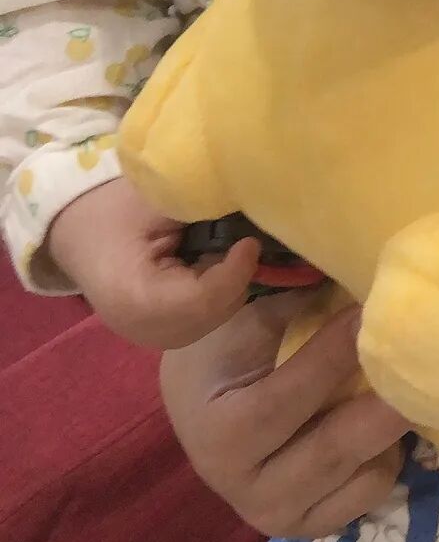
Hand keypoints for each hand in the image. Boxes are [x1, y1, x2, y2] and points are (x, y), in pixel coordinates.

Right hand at [45, 177, 259, 347]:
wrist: (80, 233)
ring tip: (227, 249)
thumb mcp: (156, 201)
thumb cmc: (113, 210)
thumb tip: (255, 214)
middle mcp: (147, 332)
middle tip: (244, 239)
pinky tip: (211, 264)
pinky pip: (209, 317)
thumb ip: (202, 211)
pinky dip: (219, 291)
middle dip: (237, 276)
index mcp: (135, 300)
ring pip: (218, 316)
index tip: (250, 241)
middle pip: (216, 312)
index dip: (235, 270)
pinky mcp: (166, 336)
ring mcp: (156, 340)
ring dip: (231, 284)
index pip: (203, 299)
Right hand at [160, 289, 409, 537]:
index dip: (334, 355)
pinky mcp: (310, 526)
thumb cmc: (222, 349)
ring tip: (418, 382)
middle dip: (385, 403)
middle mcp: (245, 488)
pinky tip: (391, 419)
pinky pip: (370, 494)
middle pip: (334, 449)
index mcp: (220, 433)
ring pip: (362, 477)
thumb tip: (357, 278)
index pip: (288, 397)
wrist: (197, 405)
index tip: (372, 314)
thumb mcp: (242, 323)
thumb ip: (292, 307)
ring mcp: (279, 515)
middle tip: (427, 360)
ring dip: (395, 430)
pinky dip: (389, 457)